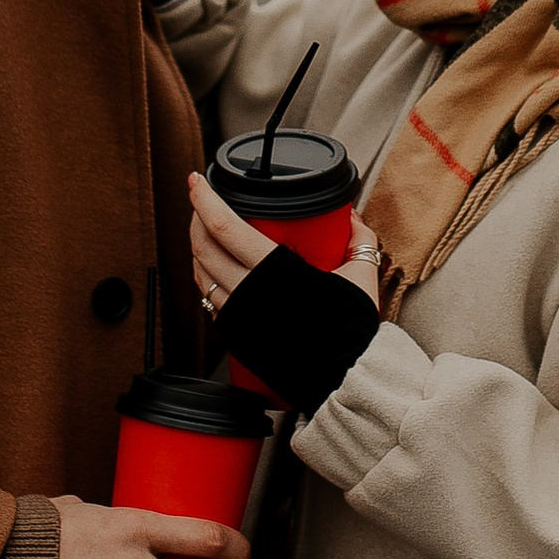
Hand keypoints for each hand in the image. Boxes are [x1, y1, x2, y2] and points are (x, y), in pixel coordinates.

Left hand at [188, 172, 380, 321]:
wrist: (346, 377)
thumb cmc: (352, 330)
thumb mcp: (361, 273)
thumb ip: (358, 238)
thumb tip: (350, 217)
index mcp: (277, 272)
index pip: (225, 228)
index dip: (205, 200)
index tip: (198, 182)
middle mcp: (250, 294)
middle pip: (203, 247)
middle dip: (196, 218)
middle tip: (203, 202)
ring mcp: (240, 317)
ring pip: (201, 274)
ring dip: (197, 248)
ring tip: (206, 232)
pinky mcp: (237, 336)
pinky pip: (209, 301)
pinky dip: (206, 279)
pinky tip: (215, 270)